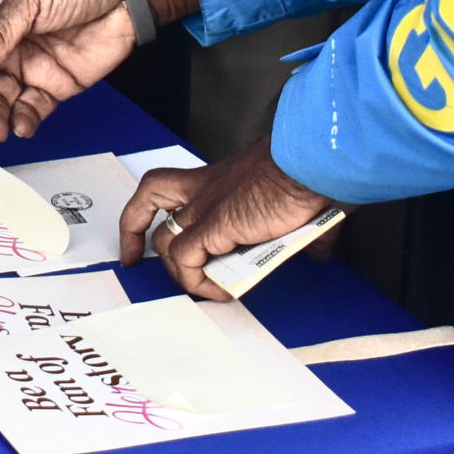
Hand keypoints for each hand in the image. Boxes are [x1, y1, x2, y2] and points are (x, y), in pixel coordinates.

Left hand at [117, 143, 336, 301]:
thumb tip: (317, 247)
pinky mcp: (215, 224)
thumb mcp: (296, 197)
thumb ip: (301, 225)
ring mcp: (206, 206)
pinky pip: (187, 259)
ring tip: (200, 287)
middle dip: (135, 229)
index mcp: (219, 176)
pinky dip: (196, 280)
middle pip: (150, 199)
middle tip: (137, 257)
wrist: (309, 161)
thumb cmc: (307, 169)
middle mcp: (205, 188)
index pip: (171, 184)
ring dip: (178, 270)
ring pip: (166, 240)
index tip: (154, 229)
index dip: (153, 205)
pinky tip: (220, 291)